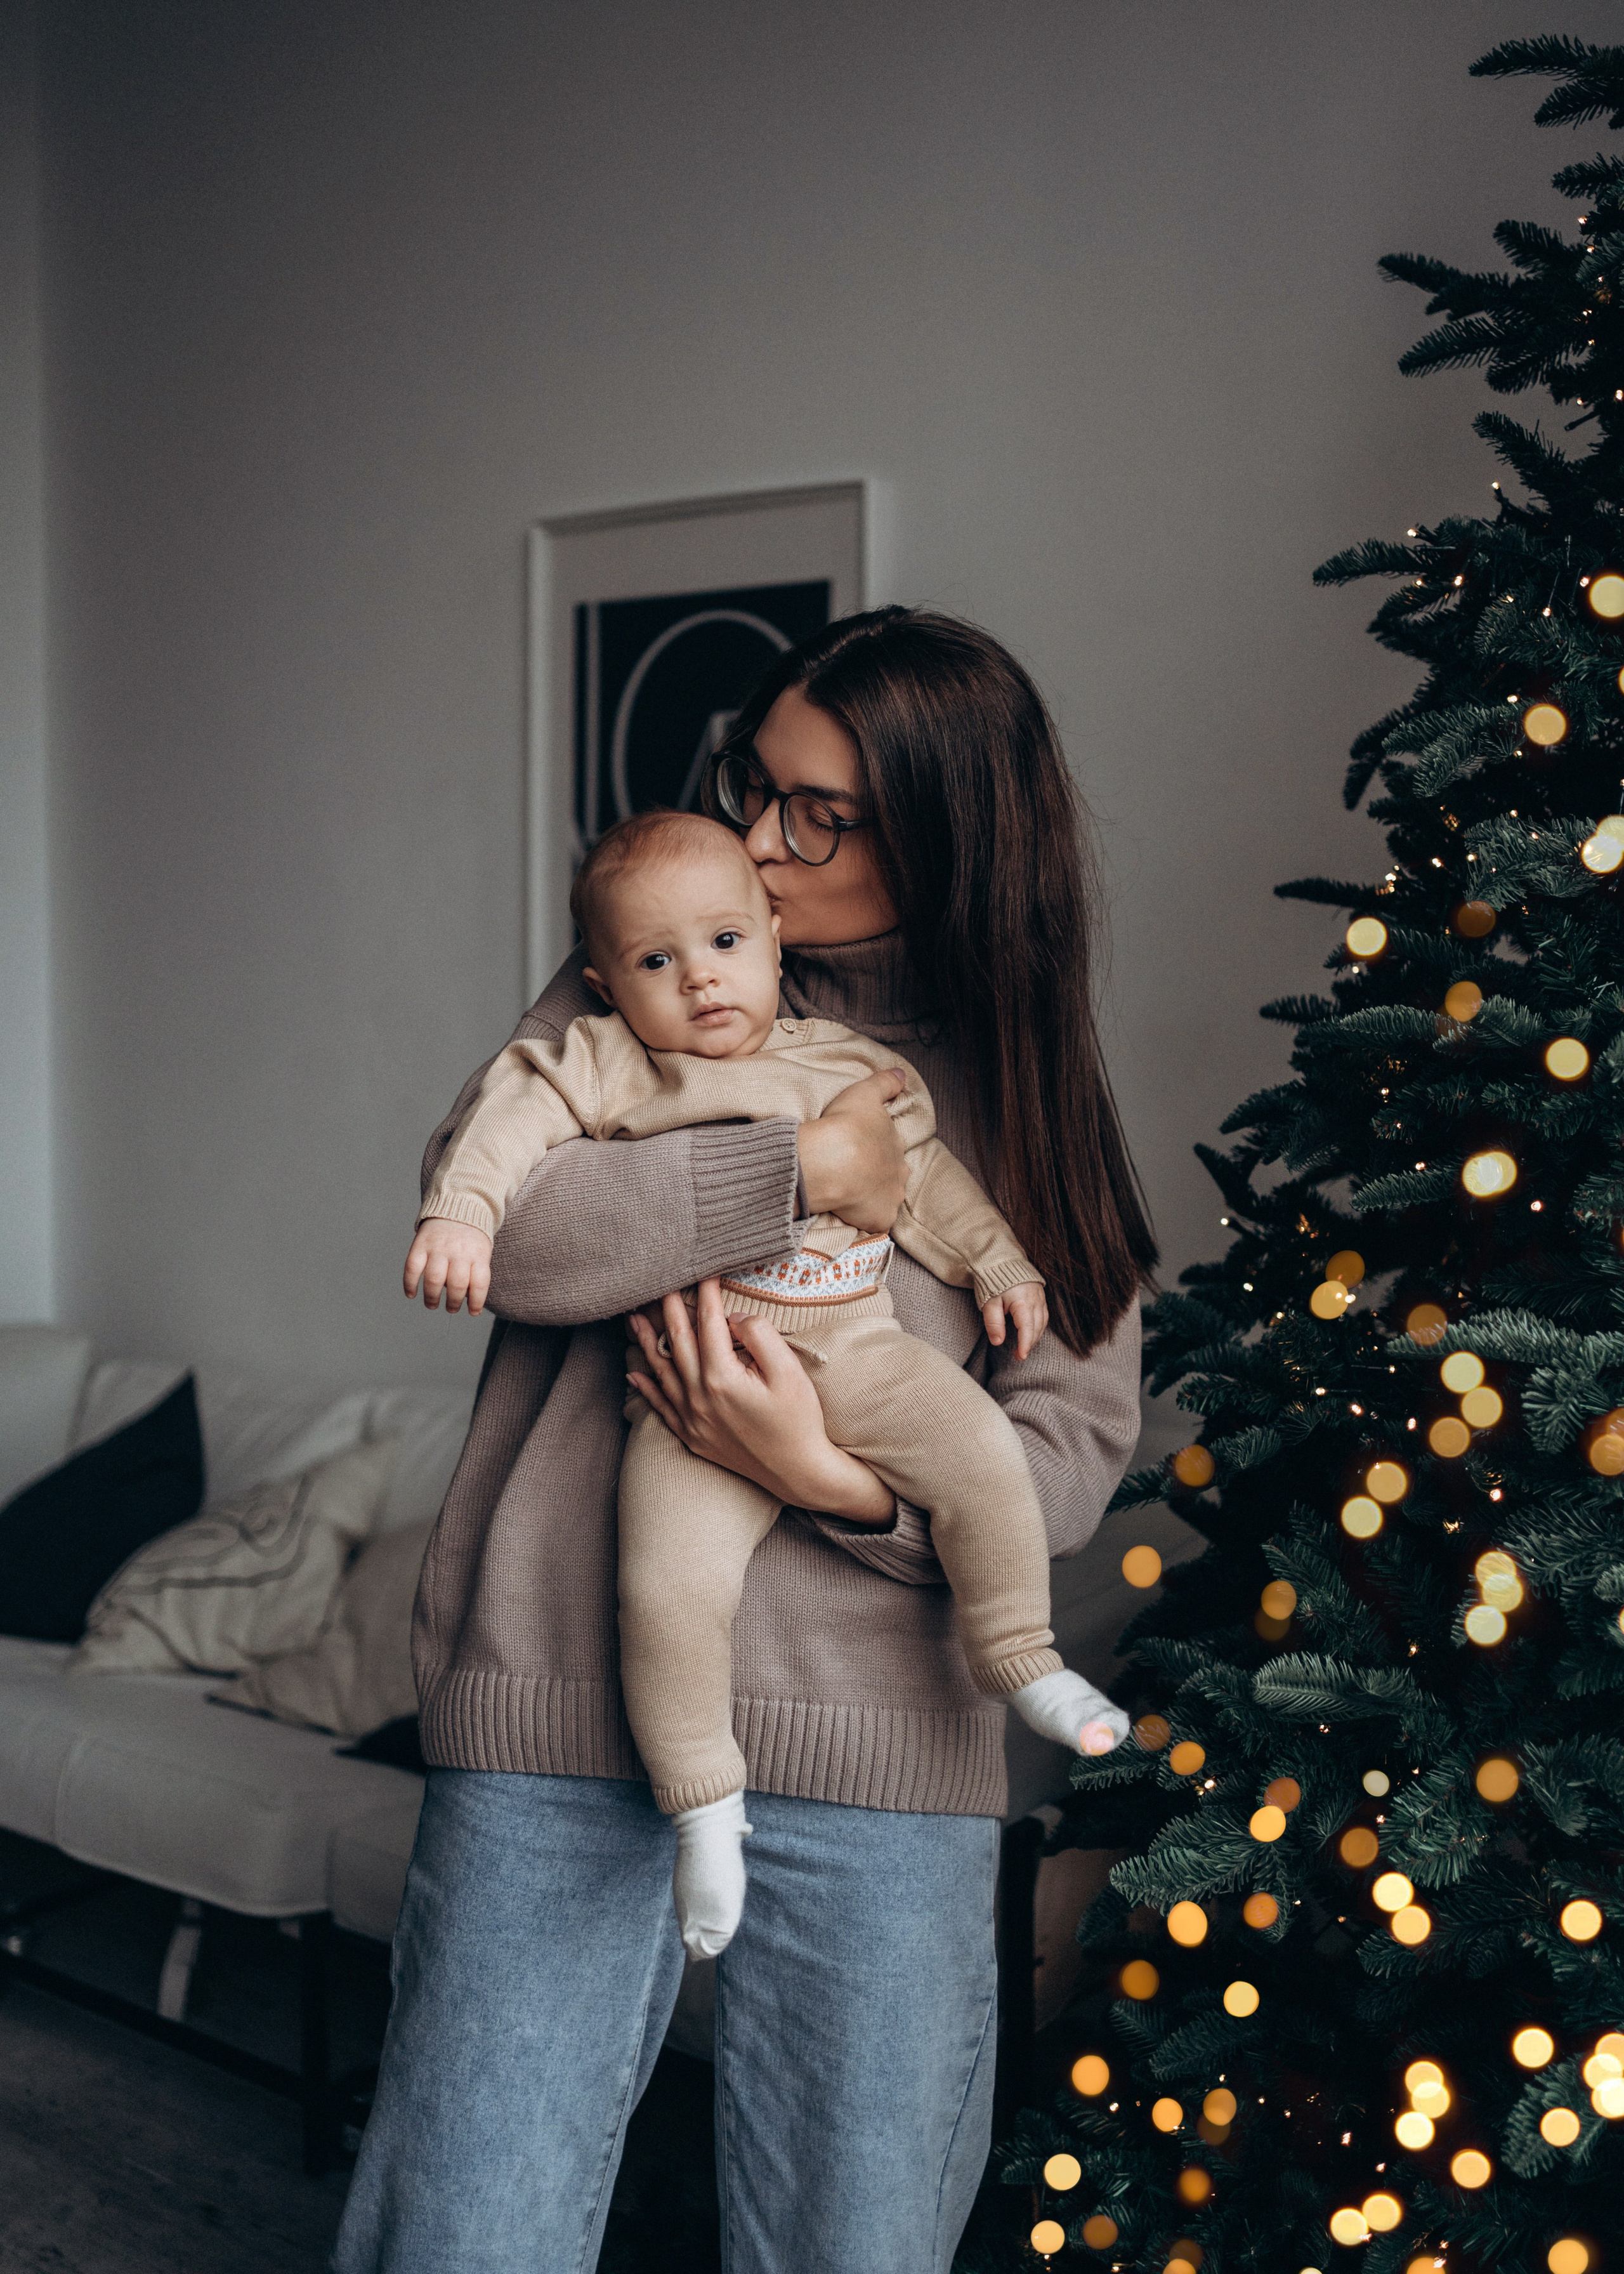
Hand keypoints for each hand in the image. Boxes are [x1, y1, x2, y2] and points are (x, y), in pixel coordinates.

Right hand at [404, 1218, 492, 1313]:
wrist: (459, 1205)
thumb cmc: (471, 1238)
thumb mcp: (482, 1251)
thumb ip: (477, 1273)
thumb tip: (468, 1301)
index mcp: (478, 1254)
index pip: (479, 1283)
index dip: (476, 1302)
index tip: (472, 1312)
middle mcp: (458, 1251)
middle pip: (456, 1284)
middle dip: (453, 1303)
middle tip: (451, 1309)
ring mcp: (438, 1247)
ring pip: (434, 1279)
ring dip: (431, 1297)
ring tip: (432, 1304)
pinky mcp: (421, 1244)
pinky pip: (412, 1267)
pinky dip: (409, 1284)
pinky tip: (411, 1294)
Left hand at [625, 1280, 895, 1525]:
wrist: (799, 1472)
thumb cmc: (800, 1420)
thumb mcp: (789, 1372)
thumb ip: (759, 1336)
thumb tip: (731, 1319)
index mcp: (722, 1378)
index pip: (709, 1325)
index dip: (706, 1295)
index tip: (706, 1272)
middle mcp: (699, 1398)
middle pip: (678, 1342)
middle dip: (668, 1310)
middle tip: (660, 1283)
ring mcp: (692, 1419)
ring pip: (662, 1372)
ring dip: (645, 1343)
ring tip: (633, 1319)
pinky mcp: (692, 1436)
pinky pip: (661, 1407)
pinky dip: (646, 1389)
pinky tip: (634, 1374)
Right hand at [795, 1067, 906, 1233]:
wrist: (832, 1160)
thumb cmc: (847, 1124)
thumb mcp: (865, 1093)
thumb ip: (885, 1083)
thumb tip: (903, 1074)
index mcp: (896, 1146)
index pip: (889, 1150)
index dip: (873, 1150)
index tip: (857, 1150)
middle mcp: (899, 1174)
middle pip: (890, 1177)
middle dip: (876, 1176)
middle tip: (852, 1173)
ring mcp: (890, 1199)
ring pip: (884, 1200)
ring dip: (871, 1198)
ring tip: (848, 1194)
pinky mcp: (879, 1220)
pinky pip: (874, 1222)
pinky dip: (864, 1219)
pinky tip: (849, 1213)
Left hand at [981, 1280, 1047, 1360]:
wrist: (1001, 1260)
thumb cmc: (993, 1281)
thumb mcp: (989, 1302)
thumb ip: (994, 1323)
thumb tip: (998, 1342)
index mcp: (1023, 1301)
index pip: (1027, 1328)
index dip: (1024, 1344)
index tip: (1020, 1356)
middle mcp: (1035, 1299)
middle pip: (1036, 1328)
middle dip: (1029, 1344)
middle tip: (1018, 1356)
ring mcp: (1040, 1296)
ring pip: (1042, 1322)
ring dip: (1034, 1336)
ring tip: (1023, 1347)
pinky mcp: (1040, 1294)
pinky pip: (1044, 1315)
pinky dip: (1038, 1327)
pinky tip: (1031, 1332)